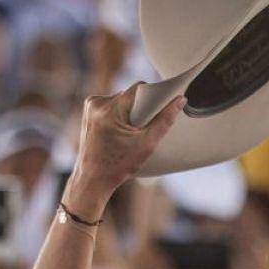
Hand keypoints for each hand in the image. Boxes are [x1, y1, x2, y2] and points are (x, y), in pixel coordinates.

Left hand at [62, 84, 184, 218]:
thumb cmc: (118, 165)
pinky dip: (119, 113)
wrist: (93, 179)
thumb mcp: (147, 144)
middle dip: (141, 107)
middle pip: (130, 94)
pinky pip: (111, 104)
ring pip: (121, 99)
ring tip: (130, 132)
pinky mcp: (88, 110)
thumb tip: (180, 100)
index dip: (153, 95)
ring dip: (129, 110)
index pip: (139, 88)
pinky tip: (119, 130)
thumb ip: (165, 120)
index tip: (161, 106)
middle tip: (144, 127)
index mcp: (110, 109)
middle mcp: (97, 103)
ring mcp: (90, 106)